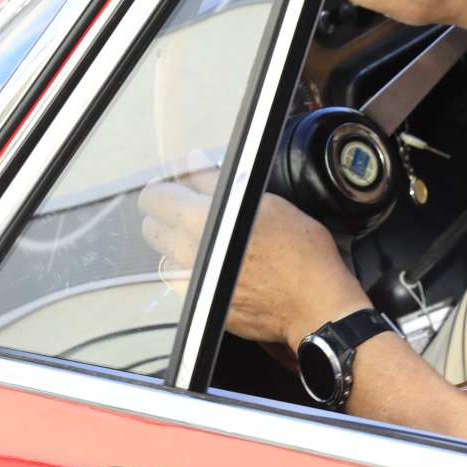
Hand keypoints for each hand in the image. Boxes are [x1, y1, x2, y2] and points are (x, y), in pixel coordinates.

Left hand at [137, 155, 367, 346]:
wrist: (314, 304)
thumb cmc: (300, 253)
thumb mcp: (264, 202)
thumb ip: (216, 181)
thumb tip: (195, 162)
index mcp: (198, 221)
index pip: (152, 197)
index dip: (168, 187)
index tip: (184, 188)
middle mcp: (187, 254)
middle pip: (152, 227)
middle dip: (171, 214)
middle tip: (202, 211)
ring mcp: (191, 282)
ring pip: (166, 255)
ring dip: (182, 243)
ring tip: (217, 240)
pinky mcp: (201, 303)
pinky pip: (183, 280)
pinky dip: (195, 269)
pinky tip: (222, 265)